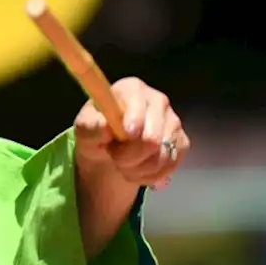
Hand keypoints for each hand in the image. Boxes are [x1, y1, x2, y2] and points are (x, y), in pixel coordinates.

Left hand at [74, 77, 189, 188]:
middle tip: (114, 157)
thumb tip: (106, 127)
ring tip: (123, 165)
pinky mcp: (181, 142)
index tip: (125, 136)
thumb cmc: (96, 130)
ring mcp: (173, 122)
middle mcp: (158, 101)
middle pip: (152, 138)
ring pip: (162, 156)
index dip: (134, 123)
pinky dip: (151, 175)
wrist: (108, 147)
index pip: (140, 106)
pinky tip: (137, 171)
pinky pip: (170, 165)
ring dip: (138, 168)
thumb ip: (92, 126)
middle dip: (129, 156)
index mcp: (132, 89)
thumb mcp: (84, 127)